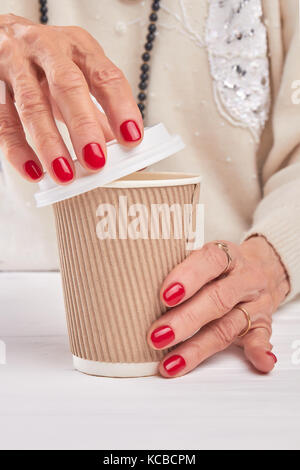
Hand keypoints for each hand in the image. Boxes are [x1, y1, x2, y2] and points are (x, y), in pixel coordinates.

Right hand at [0, 14, 142, 183]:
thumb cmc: (44, 59)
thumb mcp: (77, 74)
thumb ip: (99, 111)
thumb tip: (121, 148)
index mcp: (77, 47)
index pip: (105, 76)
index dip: (121, 108)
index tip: (132, 139)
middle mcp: (47, 50)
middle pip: (67, 86)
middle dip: (83, 126)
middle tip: (96, 159)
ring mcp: (15, 64)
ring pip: (32, 104)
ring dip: (50, 143)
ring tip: (65, 173)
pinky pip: (3, 120)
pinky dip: (17, 149)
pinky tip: (33, 170)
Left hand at [148, 236, 289, 377]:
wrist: (264, 267)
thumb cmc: (220, 267)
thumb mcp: (202, 257)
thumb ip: (177, 270)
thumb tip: (136, 289)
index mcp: (227, 255)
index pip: (210, 261)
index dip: (187, 277)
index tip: (164, 295)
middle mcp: (244, 277)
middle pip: (217, 299)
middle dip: (185, 320)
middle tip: (157, 336)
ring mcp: (255, 302)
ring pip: (228, 326)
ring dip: (198, 347)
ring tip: (172, 362)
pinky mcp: (263, 323)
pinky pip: (261, 338)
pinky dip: (259, 351)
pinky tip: (259, 362)